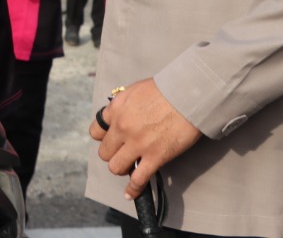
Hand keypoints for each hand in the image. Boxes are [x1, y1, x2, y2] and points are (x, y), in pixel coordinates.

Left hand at [87, 78, 201, 200]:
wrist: (187, 95)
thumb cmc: (165, 89)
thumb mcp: (135, 90)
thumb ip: (123, 104)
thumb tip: (120, 112)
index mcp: (116, 110)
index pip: (95, 131)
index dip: (103, 138)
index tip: (111, 140)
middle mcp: (122, 128)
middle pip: (104, 152)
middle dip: (113, 154)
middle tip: (123, 153)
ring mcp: (137, 144)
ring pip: (115, 167)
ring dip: (122, 168)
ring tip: (130, 167)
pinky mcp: (154, 157)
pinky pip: (138, 179)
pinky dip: (133, 189)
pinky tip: (130, 193)